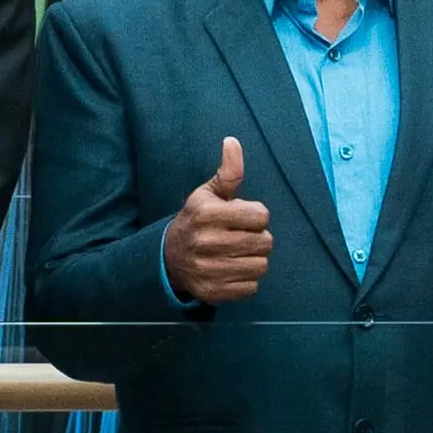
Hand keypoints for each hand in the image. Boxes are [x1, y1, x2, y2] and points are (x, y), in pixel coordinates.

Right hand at [162, 137, 274, 302]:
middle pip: (265, 242)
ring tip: (238, 254)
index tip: (242, 218)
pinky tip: (232, 270)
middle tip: (241, 237)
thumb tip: (232, 141)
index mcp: (207, 213)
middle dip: (258, 238)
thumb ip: (227, 171)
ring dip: (254, 260)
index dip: (256, 216)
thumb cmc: (196, 220)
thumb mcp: (208, 194)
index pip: (261, 216)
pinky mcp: (212, 291)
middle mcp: (206, 242)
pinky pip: (251, 288)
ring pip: (261, 266)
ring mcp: (208, 269)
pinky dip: (246, 280)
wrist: (167, 257)